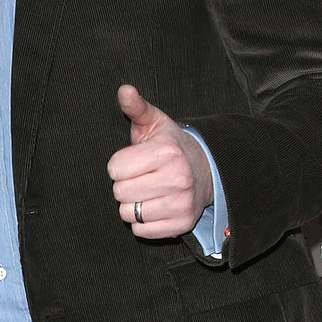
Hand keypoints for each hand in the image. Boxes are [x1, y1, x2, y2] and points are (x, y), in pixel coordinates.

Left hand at [108, 85, 212, 239]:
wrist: (206, 171)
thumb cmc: (171, 146)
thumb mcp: (155, 123)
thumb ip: (136, 107)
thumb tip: (124, 90)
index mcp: (166, 152)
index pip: (115, 169)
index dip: (120, 165)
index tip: (135, 161)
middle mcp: (177, 178)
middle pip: (119, 192)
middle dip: (125, 184)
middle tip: (141, 177)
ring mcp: (181, 203)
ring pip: (127, 214)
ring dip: (132, 204)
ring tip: (148, 191)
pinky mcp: (181, 224)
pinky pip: (141, 230)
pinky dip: (142, 221)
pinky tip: (154, 206)